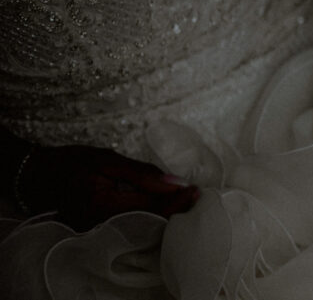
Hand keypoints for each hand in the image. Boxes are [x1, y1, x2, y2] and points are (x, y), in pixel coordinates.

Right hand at [18, 144, 198, 230]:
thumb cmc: (71, 162)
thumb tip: (177, 182)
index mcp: (104, 205)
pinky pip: (132, 225)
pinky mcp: (100, 228)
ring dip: (167, 213)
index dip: (178, 201)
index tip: (197, 189)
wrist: (37, 176)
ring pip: (143, 225)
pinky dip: (152, 214)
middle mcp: (102, 224)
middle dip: (177, 209)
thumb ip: (142, 173)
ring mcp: (100, 230)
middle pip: (151, 221)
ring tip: (187, 198)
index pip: (152, 208)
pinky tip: (165, 204)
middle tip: (198, 194)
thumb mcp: (107, 159)